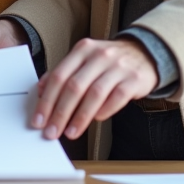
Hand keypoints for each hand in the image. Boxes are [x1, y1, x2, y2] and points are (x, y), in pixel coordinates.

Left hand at [32, 38, 158, 140]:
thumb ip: (63, 73)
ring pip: (95, 94)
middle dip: (60, 113)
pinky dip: (105, 110)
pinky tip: (96, 120)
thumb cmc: (108, 62)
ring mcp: (118, 66)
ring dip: (80, 117)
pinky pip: (117, 97)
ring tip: (70, 133)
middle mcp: (99, 55)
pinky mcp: (134, 79)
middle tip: (51, 131)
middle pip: (74, 86)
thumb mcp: (84, 60)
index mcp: (82, 50)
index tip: (39, 120)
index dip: (47, 100)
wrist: (144, 54)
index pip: (59, 76)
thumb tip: (40, 91)